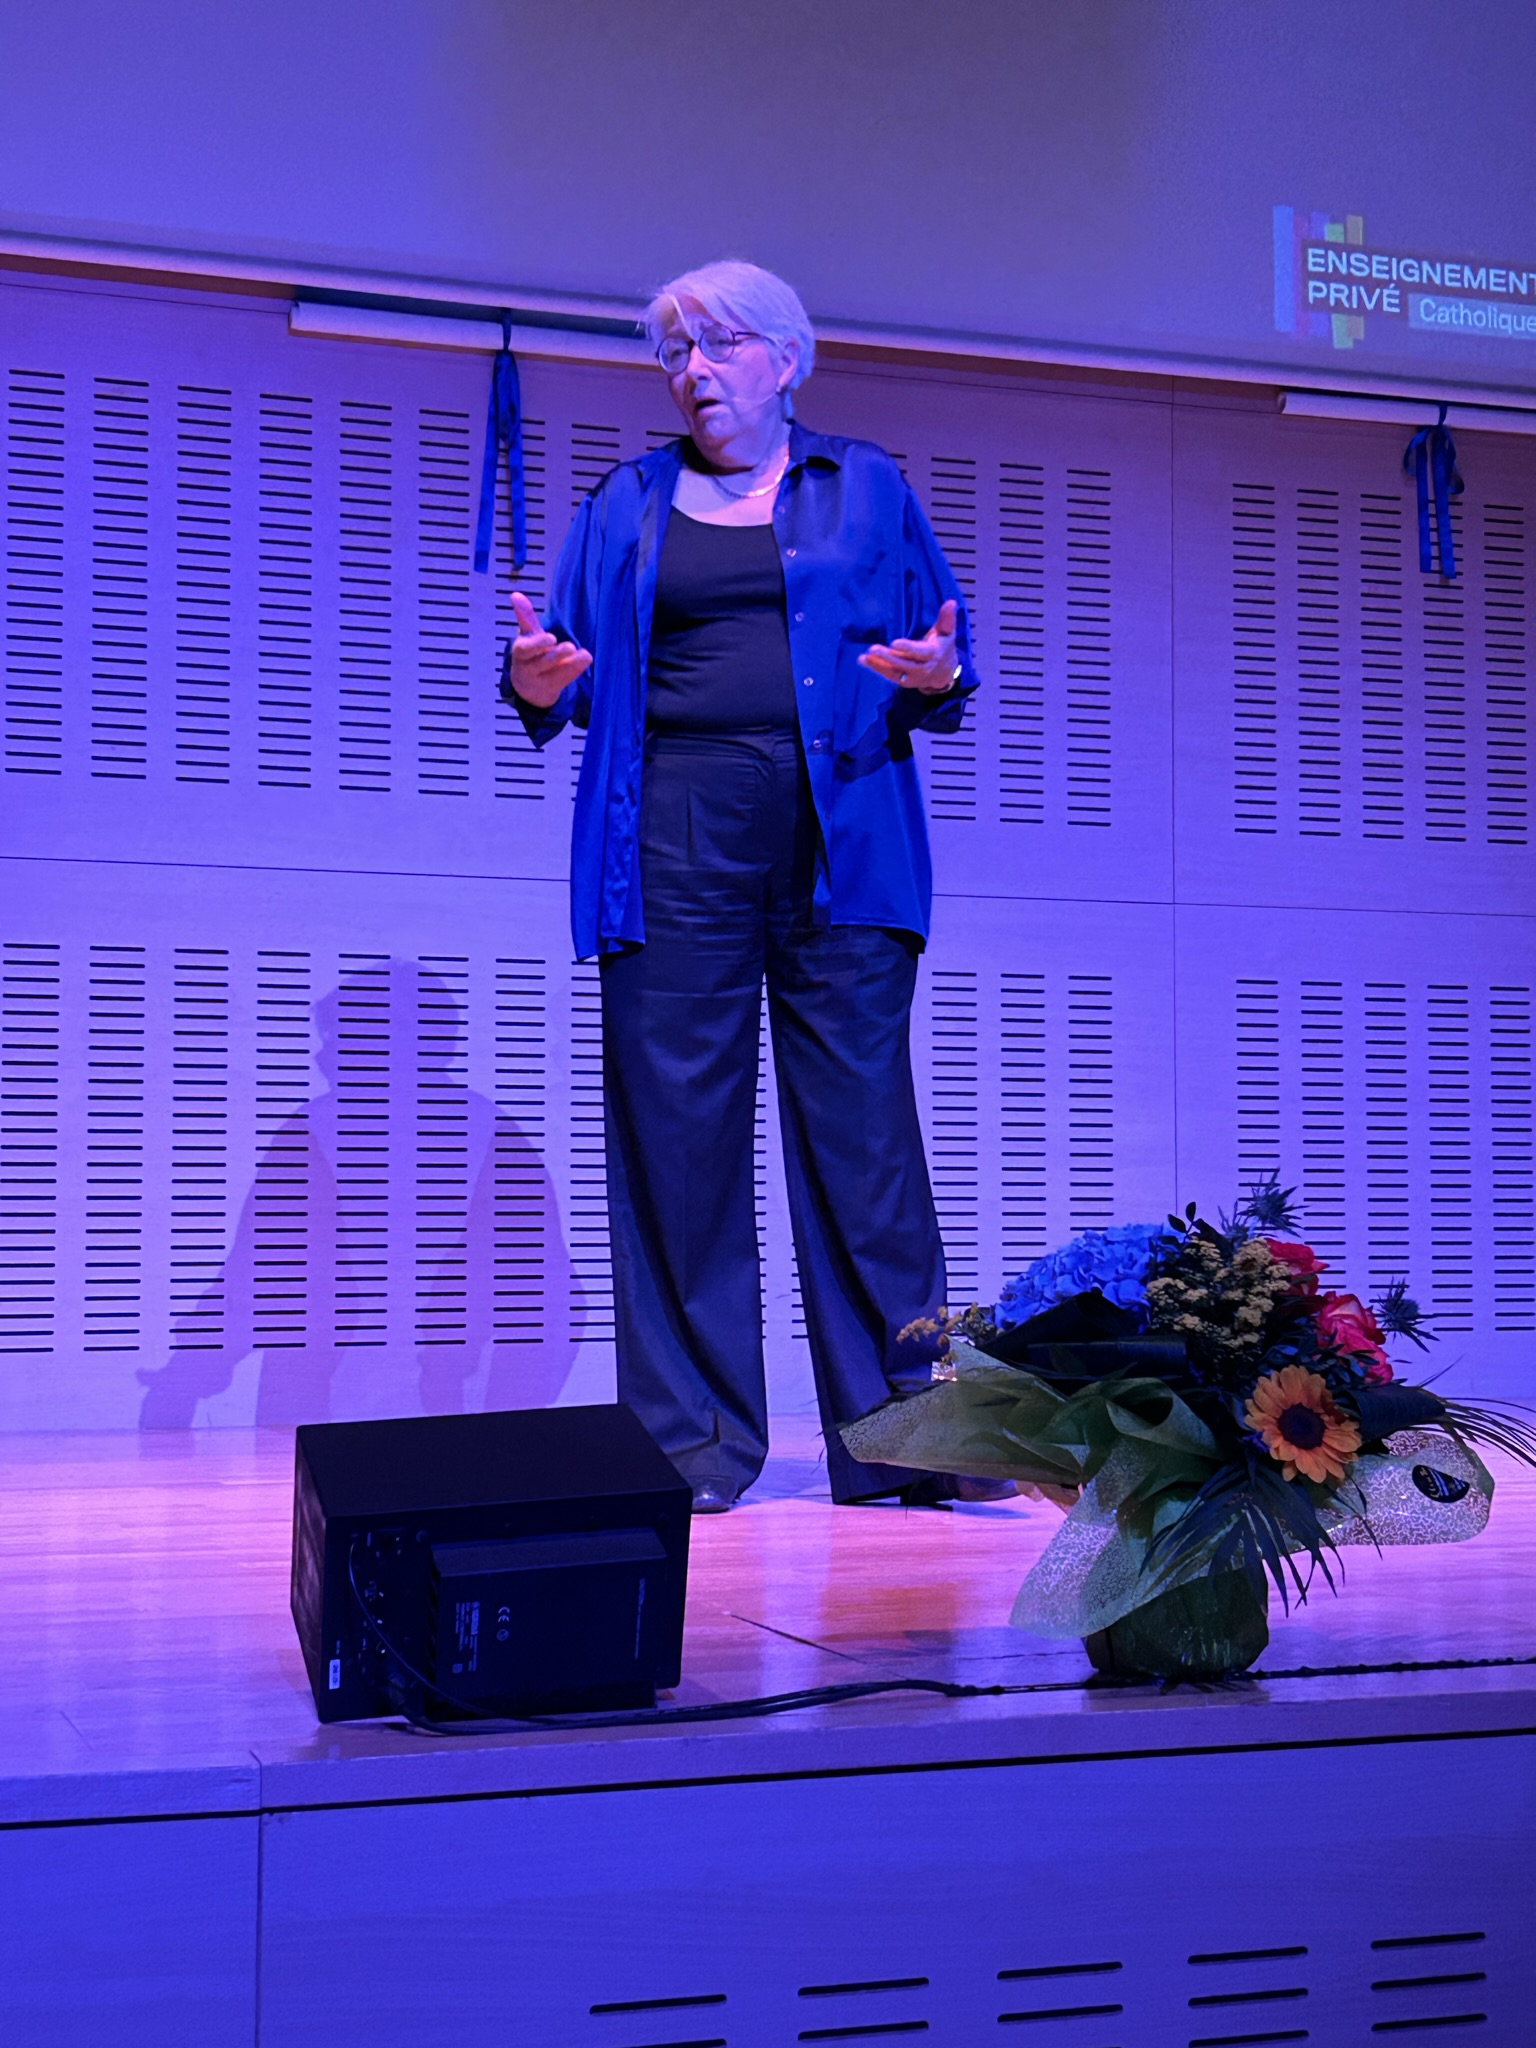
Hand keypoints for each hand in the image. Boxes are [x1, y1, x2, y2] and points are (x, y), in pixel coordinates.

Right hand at [506, 591, 592, 707]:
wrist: (527, 687)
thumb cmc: (530, 655)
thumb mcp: (527, 636)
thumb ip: (525, 617)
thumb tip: (516, 594)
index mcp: (521, 653)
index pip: (526, 649)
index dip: (538, 644)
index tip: (551, 638)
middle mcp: (529, 668)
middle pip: (542, 663)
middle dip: (556, 656)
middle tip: (570, 647)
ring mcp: (541, 681)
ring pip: (555, 674)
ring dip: (570, 665)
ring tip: (584, 655)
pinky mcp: (553, 689)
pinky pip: (564, 681)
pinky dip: (575, 671)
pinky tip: (586, 659)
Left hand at [857, 599, 959, 693]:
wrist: (944, 674)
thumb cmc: (943, 647)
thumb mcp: (947, 633)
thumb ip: (947, 619)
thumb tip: (951, 602)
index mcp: (932, 654)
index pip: (919, 652)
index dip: (907, 648)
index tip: (894, 643)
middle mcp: (921, 668)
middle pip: (903, 664)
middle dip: (888, 657)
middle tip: (873, 649)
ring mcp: (911, 676)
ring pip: (894, 672)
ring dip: (878, 665)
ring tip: (864, 657)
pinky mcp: (903, 680)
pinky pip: (889, 675)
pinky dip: (876, 668)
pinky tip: (863, 660)